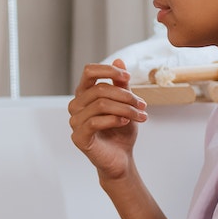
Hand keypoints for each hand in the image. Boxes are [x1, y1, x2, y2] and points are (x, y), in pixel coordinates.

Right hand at [68, 61, 146, 178]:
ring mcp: (75, 121)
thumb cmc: (120, 130)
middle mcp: (76, 105)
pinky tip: (125, 122)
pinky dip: (114, 119)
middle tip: (143, 105)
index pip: (89, 72)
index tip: (128, 77)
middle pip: (100, 89)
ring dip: (126, 108)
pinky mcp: (79, 137)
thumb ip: (121, 84)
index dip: (108, 70)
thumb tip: (118, 60)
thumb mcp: (125, 104)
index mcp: (84, 94)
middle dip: (126, 95)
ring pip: (101, 104)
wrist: (121, 158)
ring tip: (140, 116)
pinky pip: (95, 122)